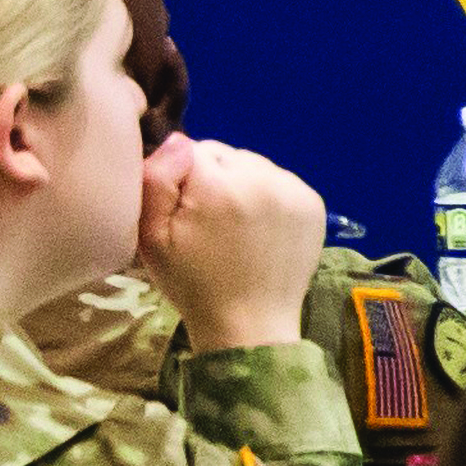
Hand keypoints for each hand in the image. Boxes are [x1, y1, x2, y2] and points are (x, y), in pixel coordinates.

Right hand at [134, 135, 323, 353]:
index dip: (179, 178)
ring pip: (253, 166)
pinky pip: (279, 181)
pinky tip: (258, 229)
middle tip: (206, 221)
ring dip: (240, 184)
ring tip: (233, 226)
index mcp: (221, 185)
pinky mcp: (314, 203)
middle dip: (211, 178)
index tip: (181, 211)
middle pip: (225, 154)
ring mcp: (295, 190)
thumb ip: (157, 180)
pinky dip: (266, 196)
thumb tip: (177, 141)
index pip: (191, 149)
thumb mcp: (152, 237)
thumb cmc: (193, 284)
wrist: (249, 324)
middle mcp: (264, 178)